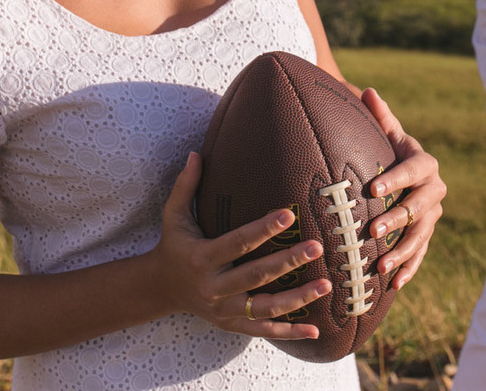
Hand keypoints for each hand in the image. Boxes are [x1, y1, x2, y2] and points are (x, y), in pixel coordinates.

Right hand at [152, 153, 330, 339]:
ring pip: (265, 308)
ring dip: (297, 299)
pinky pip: (264, 331)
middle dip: (288, 262)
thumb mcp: (173, 216)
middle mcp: (213, 287)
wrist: (159, 289)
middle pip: (255, 276)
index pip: (237, 243)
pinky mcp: (231, 324)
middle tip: (316, 247)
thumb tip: (196, 152)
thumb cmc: (173, 245)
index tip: (289, 214)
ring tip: (325, 285)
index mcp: (201, 258)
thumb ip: (186, 186)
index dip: (262, 230)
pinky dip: (289, 332)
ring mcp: (223, 310)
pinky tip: (315, 331)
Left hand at [363, 88, 446, 290]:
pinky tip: (394, 284)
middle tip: (373, 230)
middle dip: (397, 220)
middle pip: (419, 207)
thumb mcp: (386, 133)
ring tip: (381, 266)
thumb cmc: (390, 150)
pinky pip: (421, 255)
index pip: (413, 170)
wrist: (405, 174)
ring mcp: (432, 216)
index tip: (373, 189)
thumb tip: (367, 90)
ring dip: (403, 252)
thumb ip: (380, 116)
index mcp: (424, 164)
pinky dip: (409, 269)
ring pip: (421, 236)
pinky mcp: (426, 236)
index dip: (396, 179)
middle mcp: (434, 191)